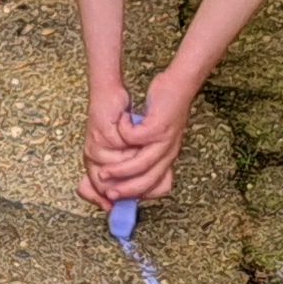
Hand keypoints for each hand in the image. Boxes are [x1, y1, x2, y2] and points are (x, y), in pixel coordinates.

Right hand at [89, 77, 189, 207]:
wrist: (180, 85)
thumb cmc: (164, 109)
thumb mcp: (158, 136)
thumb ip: (145, 152)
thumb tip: (128, 170)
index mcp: (168, 157)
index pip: (156, 187)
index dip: (137, 195)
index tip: (118, 198)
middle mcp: (169, 153)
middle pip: (148, 181)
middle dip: (125, 190)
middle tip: (108, 194)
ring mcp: (165, 141)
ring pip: (141, 164)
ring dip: (119, 170)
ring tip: (103, 171)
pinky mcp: (160, 126)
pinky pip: (135, 137)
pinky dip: (123, 132)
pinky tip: (119, 122)